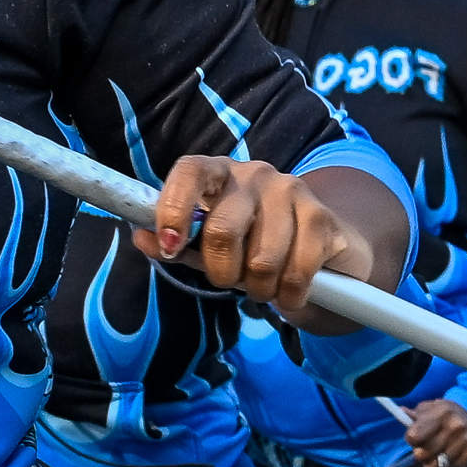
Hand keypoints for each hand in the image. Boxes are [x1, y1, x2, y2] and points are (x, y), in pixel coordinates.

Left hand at [141, 155, 376, 311]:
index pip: (189, 173)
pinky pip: (298, 270)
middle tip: (229, 283)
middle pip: (222, 229)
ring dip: (260, 289)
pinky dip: (291, 294)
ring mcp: (293, 191)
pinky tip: (291, 292)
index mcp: (218, 173)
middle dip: (222, 272)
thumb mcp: (208, 245)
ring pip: (262, 259)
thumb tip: (141, 237)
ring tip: (264, 288)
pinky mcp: (323, 217)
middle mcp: (255, 174)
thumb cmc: (255, 244)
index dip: (173, 209)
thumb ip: (177, 243)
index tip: (171, 249)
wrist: (325, 249)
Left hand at [402, 397, 466, 466]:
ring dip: (432, 463)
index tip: (415, 437)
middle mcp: (456, 426)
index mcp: (442, 411)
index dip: (411, 438)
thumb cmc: (446, 415)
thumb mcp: (431, 408)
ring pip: (435, 466)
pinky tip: (446, 460)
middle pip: (423, 454)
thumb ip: (416, 414)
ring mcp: (466, 441)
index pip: (414, 436)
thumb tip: (402, 412)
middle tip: (424, 449)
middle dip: (420, 453)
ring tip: (435, 455)